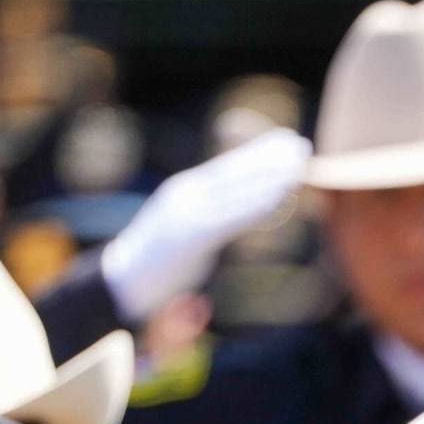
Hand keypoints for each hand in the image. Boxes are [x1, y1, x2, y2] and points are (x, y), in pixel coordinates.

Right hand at [101, 128, 312, 321]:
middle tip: (299, 144)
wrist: (123, 283)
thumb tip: (239, 209)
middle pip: (234, 171)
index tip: (284, 140)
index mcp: (186, 191)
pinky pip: (229, 218)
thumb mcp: (186, 231)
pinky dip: (254, 206)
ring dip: (269, 178)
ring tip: (297, 166)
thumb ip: (211, 218)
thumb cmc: (158, 264)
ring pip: (235, 191)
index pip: (227, 167)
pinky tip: (277, 198)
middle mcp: (187, 195)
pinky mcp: (190, 236)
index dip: (257, 152)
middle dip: (268, 157)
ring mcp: (187, 213)